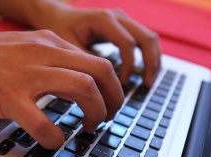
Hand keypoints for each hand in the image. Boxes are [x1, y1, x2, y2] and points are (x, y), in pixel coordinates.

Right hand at [0, 31, 123, 148]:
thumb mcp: (25, 49)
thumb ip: (52, 60)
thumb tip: (77, 81)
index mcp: (49, 43)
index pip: (98, 62)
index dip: (112, 87)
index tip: (109, 103)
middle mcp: (43, 53)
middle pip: (99, 72)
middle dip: (113, 99)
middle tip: (107, 117)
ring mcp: (26, 74)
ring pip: (82, 89)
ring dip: (95, 113)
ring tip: (89, 127)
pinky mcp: (7, 96)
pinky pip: (43, 121)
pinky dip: (55, 136)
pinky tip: (54, 141)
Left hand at [35, 7, 160, 86]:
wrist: (58, 16)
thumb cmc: (60, 29)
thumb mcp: (67, 46)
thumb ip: (83, 63)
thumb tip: (97, 87)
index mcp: (103, 20)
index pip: (127, 44)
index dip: (128, 66)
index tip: (121, 85)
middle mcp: (117, 17)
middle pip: (147, 38)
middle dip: (150, 63)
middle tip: (146, 85)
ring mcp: (123, 20)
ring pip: (150, 38)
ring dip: (153, 60)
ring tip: (148, 82)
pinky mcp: (124, 26)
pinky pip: (144, 39)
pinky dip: (148, 56)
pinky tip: (143, 72)